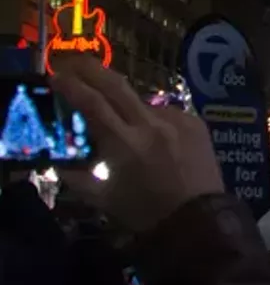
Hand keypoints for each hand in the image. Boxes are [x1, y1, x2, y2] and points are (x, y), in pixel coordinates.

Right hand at [54, 57, 223, 235]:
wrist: (198, 222)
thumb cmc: (145, 214)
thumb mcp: (103, 199)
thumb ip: (77, 175)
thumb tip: (56, 158)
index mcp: (124, 144)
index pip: (92, 104)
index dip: (71, 86)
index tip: (55, 75)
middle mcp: (150, 124)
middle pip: (116, 85)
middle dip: (91, 69)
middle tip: (73, 62)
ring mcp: (176, 120)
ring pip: (141, 101)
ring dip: (125, 106)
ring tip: (122, 126)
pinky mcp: (195, 122)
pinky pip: (165, 114)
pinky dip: (152, 122)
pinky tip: (153, 141)